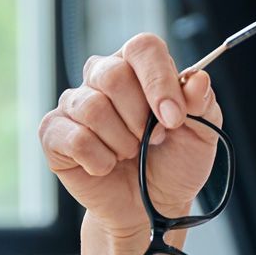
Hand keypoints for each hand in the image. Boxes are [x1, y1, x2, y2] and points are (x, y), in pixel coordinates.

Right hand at [38, 32, 223, 242]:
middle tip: (151, 140)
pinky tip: (106, 165)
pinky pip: (75, 139)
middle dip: (139, 118)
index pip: (142, 47)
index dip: (158, 80)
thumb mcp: (201, 135)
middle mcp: (101, 76)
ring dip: (122, 143)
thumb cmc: (174, 163)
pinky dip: (100, 161)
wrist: (150, 207)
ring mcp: (74, 103)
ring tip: (130, 153)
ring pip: (93, 109)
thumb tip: (198, 80)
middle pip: (112, 75)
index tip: (173, 118)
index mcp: (138, 67)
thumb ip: (202, 105)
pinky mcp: (54, 132)